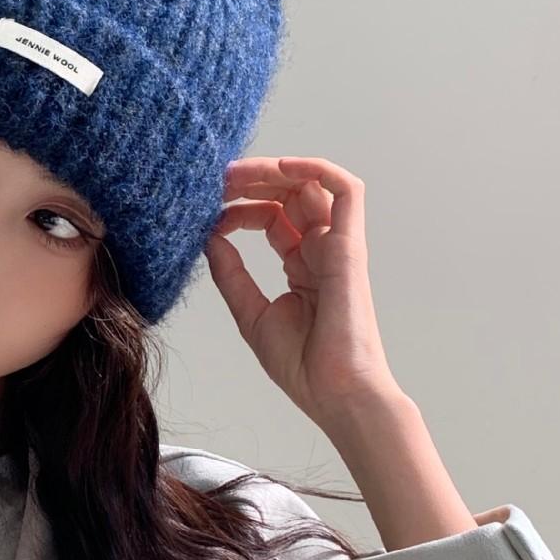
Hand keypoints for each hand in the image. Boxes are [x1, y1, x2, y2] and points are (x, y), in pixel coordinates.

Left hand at [203, 154, 401, 428]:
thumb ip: (230, 274)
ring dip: (275, 169)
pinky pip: (347, 190)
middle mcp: (320, 250)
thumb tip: (209, 238)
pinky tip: (281, 166)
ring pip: (313, 184)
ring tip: (239, 172)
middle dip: (253, 179)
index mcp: (301, 266)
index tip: (210, 213)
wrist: (335, 393)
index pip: (272, 216)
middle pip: (291, 193)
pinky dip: (317, 169)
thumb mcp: (250, 314)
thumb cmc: (304, 366)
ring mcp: (337, 246)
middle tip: (218, 178)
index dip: (240, 207)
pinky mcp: (350, 246)